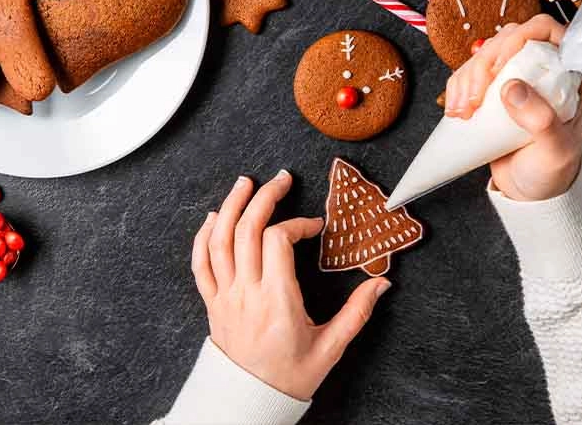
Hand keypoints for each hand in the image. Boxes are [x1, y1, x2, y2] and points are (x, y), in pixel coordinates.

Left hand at [191, 170, 390, 400]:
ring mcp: (225, 296)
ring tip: (245, 183)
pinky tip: (214, 218)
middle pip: (247, 230)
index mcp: (276, 300)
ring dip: (232, 206)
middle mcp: (246, 293)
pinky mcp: (213, 303)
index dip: (298, 224)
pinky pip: (200, 264)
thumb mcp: (331, 347)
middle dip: (265, 198)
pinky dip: (203, 237)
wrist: (249, 403)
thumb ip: (356, 312)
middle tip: (281, 179)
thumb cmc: (289, 377)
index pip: (279, 241)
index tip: (314, 226)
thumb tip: (380, 283)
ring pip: (219, 241)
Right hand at [444, 15, 581, 200]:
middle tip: (476, 98)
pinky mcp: (494, 90)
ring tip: (464, 112)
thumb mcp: (557, 150)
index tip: (500, 66)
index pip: (547, 31)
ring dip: (466, 78)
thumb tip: (512, 88)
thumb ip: (542, 121)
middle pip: (508, 38)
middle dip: (485, 63)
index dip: (520, 38)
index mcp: (574, 73)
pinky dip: (457, 88)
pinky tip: (457, 111)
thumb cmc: (553, 171)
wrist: (531, 191)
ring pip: (485, 54)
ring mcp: (518, 76)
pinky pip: (469, 73)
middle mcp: (546, 68)